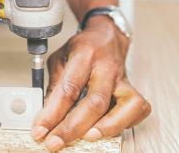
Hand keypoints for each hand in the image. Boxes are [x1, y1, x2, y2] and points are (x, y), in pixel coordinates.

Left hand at [31, 16, 150, 150]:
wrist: (107, 35)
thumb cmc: (83, 48)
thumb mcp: (60, 58)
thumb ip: (54, 85)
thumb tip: (46, 115)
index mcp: (85, 55)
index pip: (68, 89)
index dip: (52, 113)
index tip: (40, 130)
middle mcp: (106, 67)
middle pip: (95, 102)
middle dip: (73, 128)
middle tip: (56, 142)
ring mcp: (123, 79)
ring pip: (126, 106)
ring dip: (107, 127)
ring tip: (88, 138)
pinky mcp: (132, 88)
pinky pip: (138, 109)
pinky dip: (126, 123)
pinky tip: (109, 129)